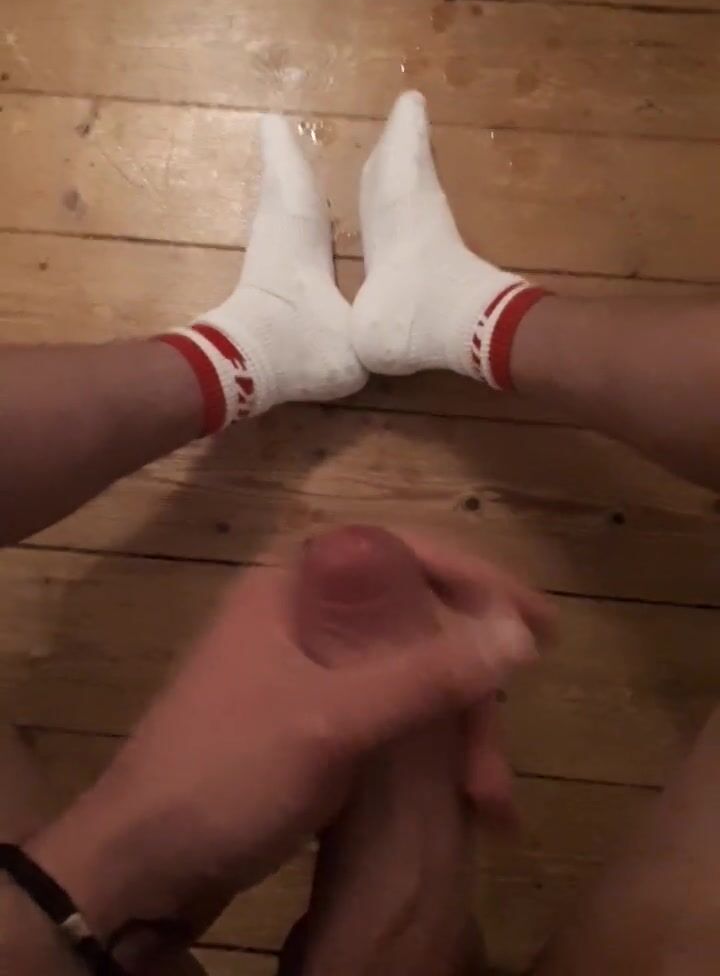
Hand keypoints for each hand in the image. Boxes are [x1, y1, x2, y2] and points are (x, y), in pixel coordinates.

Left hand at [28, 528, 549, 966]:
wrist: (138, 865)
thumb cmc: (225, 774)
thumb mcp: (332, 722)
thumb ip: (425, 675)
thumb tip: (519, 634)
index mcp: (294, 582)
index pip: (405, 551)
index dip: (480, 580)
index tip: (541, 624)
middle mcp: (301, 614)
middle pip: (414, 621)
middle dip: (469, 689)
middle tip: (496, 759)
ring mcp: (304, 670)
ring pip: (406, 676)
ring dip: (454, 732)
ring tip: (485, 800)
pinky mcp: (308, 724)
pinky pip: (387, 717)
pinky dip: (426, 751)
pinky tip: (459, 798)